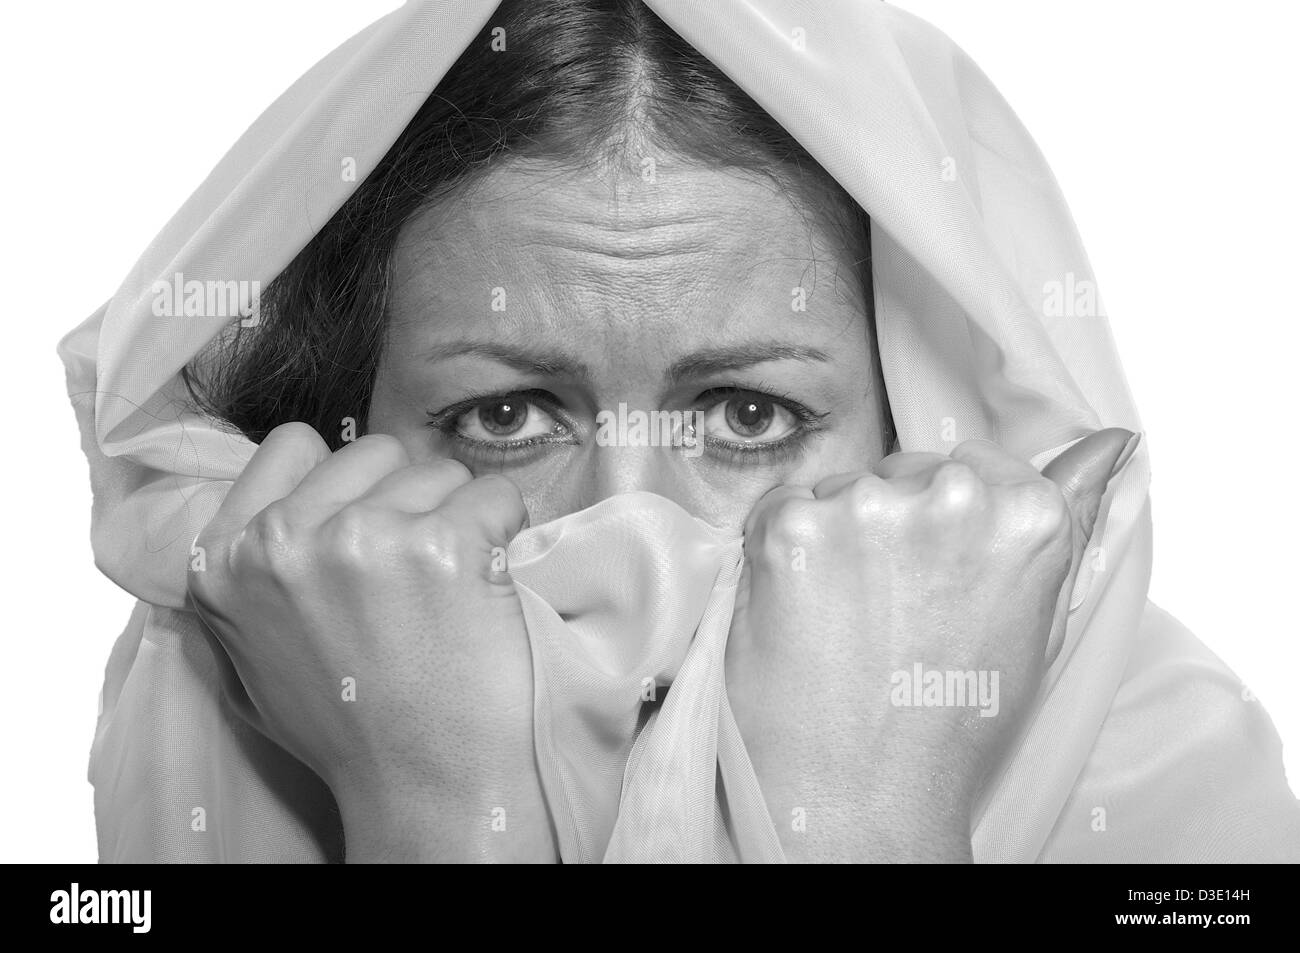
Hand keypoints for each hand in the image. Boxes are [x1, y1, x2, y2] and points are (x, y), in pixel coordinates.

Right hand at [188, 422, 553, 861]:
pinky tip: (488, 585)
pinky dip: (504, 531)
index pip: (291, 446)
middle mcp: (285, 541)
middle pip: (373, 453)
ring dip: (458, 514)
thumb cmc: (351, 731)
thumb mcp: (253, 656)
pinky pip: (495, 495)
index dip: (343, 478)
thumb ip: (250, 579)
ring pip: (437, 470)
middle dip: (405, 496)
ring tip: (452, 589)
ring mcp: (364, 538)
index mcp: (224, 561)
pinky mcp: (442, 544)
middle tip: (419, 570)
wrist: (428, 787)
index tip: (367, 519)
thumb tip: (262, 521)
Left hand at [725, 429, 1136, 861]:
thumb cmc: (950, 725)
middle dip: (890, 526)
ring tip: (843, 621)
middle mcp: (953, 495)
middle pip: (906, 472)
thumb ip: (1069, 516)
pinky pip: (781, 507)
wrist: (861, 798)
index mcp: (1027, 515)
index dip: (942, 526)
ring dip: (834, 536)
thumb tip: (1113, 444)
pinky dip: (782, 552)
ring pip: (842, 488)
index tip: (932, 576)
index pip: (973, 469)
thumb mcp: (1034, 620)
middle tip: (884, 611)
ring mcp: (867, 505)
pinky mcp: (791, 523)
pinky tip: (802, 613)